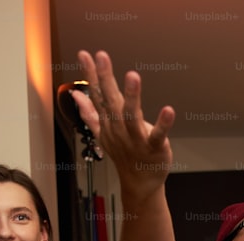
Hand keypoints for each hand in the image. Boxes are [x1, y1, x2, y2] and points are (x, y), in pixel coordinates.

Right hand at [74, 49, 175, 203]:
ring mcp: (135, 138)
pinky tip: (169, 110)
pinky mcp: (154, 147)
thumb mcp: (102, 132)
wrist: (139, 184)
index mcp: (108, 122)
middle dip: (105, 78)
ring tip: (133, 76)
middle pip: (110, 101)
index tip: (85, 55)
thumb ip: (89, 112)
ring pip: (131, 116)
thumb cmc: (124, 155)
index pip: (97, 95)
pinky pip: (158, 135)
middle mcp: (118, 128)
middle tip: (102, 56)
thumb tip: (75, 95)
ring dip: (132, 96)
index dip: (91, 74)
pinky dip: (163, 124)